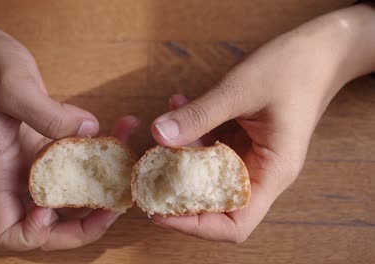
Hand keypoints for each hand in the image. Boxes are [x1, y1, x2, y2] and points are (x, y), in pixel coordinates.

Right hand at [0, 21, 139, 250]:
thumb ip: (45, 112)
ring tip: (129, 165)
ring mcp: (40, 163)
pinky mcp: (55, 146)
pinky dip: (107, 153)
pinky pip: (84, 163)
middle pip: (52, 226)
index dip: (35, 233)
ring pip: (76, 196)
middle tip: (116, 203)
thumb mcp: (12, 87)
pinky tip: (123, 127)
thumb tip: (88, 131)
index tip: (53, 210)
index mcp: (1, 174)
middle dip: (88, 223)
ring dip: (107, 187)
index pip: (9, 231)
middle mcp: (21, 176)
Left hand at [150, 5, 374, 242]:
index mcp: (272, 172)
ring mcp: (251, 156)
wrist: (319, 51)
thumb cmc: (292, 69)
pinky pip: (209, 146)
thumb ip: (199, 115)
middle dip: (178, 190)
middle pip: (215, 204)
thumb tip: (157, 135)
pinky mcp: (241, 140)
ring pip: (206, 174)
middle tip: (147, 174)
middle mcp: (261, 172)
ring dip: (179, 154)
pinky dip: (190, 131)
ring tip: (162, 129)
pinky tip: (177, 104)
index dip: (196, 226)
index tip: (160, 212)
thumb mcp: (240, 90)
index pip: (234, 223)